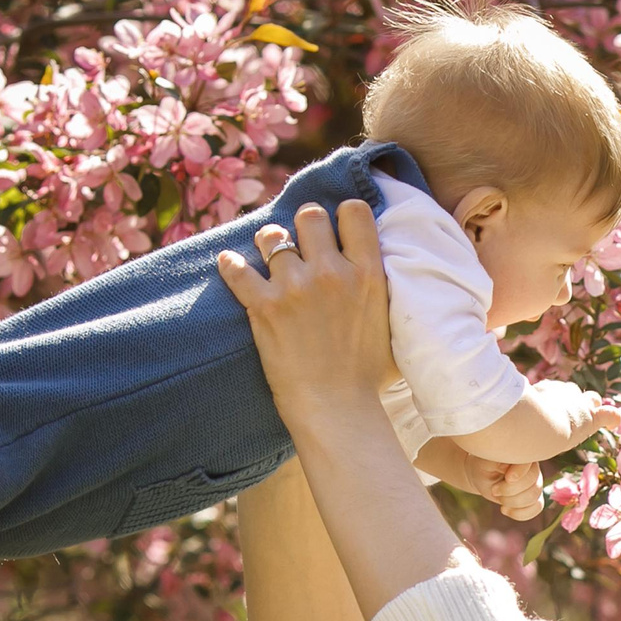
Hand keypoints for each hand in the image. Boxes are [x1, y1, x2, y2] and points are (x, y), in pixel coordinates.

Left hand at [214, 199, 397, 437]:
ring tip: (268, 259)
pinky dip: (230, 266)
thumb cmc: (368, 377)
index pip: (354, 211)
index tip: (335, 230)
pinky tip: (230, 266)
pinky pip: (237, 269)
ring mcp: (295, 287)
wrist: (337, 409)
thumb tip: (375, 270)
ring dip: (268, 245)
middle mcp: (331, 272)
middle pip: (310, 215)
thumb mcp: (390, 323)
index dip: (342, 215)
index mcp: (367, 273)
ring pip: (271, 236)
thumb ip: (381, 289)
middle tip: (300, 245)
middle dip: (303, 226)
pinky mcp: (264, 306)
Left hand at [416, 437, 544, 520]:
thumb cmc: (482, 462)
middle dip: (510, 493)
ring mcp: (535, 481)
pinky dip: (521, 514)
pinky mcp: (533, 496)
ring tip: (498, 498)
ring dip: (513, 503)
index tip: (506, 478)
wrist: (479, 472)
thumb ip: (499, 458)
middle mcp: (533, 466)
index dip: (519, 476)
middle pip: (534, 486)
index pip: (532, 467)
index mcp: (524, 452)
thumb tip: (510, 469)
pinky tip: (505, 510)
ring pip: (534, 498)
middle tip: (493, 490)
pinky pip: (536, 508)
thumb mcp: (486, 458)